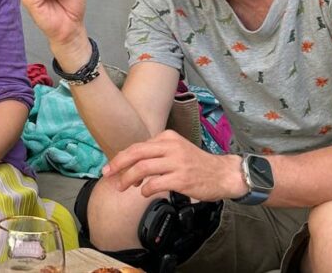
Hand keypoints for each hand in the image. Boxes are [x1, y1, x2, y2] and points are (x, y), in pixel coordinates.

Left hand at [101, 130, 246, 201]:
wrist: (223, 174)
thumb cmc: (197, 165)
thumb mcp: (176, 150)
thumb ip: (156, 154)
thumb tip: (130, 164)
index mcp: (167, 137)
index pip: (138, 146)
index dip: (121, 158)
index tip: (111, 168)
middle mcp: (171, 147)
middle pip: (136, 153)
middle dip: (118, 164)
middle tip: (107, 174)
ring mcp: (177, 162)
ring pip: (143, 168)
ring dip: (128, 179)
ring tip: (123, 187)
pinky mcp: (182, 178)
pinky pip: (155, 184)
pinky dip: (145, 189)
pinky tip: (145, 192)